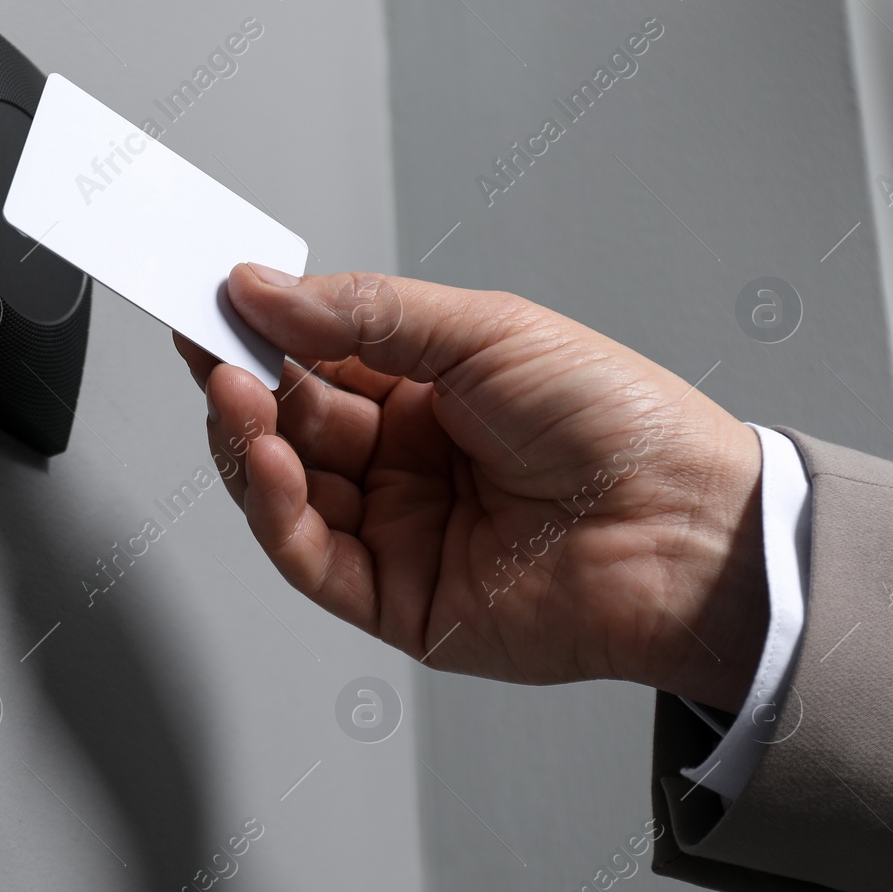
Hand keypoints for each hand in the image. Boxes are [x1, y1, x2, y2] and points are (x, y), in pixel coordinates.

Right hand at [175, 264, 767, 711]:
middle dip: (242, 381)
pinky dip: (278, 509)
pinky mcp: (393, 600)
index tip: (213, 299)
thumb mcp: (485, 332)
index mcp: (427, 394)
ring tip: (232, 391)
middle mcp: (403, 464)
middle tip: (206, 341)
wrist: (686, 529)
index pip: (316, 361)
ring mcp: (395, 532)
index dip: (262, 332)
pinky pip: (309, 558)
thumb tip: (265, 291)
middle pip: (289, 423)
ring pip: (284, 491)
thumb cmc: (619, 425)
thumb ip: (365, 315)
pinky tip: (275, 459)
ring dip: (249, 441)